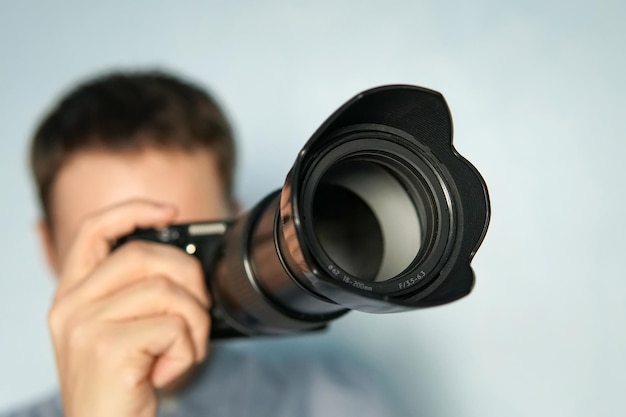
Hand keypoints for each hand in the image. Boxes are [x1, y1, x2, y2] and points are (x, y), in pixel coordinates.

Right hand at [48, 201, 210, 416]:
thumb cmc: (120, 386)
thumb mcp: (120, 331)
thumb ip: (135, 294)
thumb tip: (182, 264)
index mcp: (72, 295)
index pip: (94, 230)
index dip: (132, 211)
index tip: (170, 211)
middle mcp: (71, 305)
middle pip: (145, 255)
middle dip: (189, 279)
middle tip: (197, 312)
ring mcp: (85, 324)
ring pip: (168, 291)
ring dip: (194, 324)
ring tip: (182, 350)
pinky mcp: (108, 346)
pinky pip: (174, 326)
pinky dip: (188, 350)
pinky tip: (167, 370)